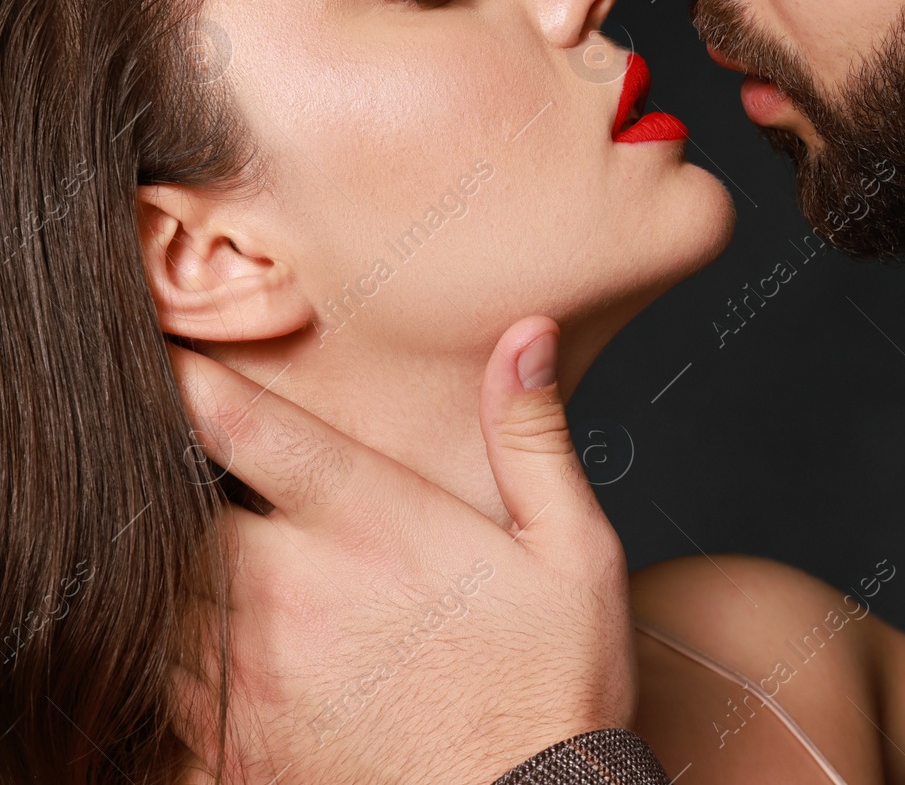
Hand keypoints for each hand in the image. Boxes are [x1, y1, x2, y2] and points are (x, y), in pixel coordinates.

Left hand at [169, 318, 633, 784]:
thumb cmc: (553, 688)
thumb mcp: (572, 550)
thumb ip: (532, 436)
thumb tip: (525, 337)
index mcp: (371, 526)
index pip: (243, 425)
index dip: (187, 375)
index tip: (164, 350)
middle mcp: (290, 593)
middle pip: (169, 505)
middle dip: (172, 476)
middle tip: (196, 463)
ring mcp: (249, 677)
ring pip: (155, 592)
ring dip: (175, 564)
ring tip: (221, 553)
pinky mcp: (231, 749)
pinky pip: (162, 683)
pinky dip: (177, 651)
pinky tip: (233, 646)